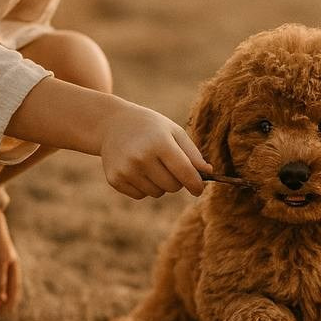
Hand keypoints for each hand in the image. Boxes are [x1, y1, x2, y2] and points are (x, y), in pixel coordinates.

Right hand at [98, 105, 212, 199]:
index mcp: (160, 143)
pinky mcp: (115, 179)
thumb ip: (192, 153)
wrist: (112, 124)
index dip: (196, 184)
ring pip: (157, 193)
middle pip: (173, 186)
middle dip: (177, 180)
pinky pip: (140, 195)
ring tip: (151, 164)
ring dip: (160, 184)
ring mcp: (126, 170)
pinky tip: (137, 169)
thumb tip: (208, 173)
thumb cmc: (150, 127)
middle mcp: (142, 157)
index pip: (185, 172)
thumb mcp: (174, 131)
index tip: (199, 189)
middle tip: (170, 166)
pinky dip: (144, 187)